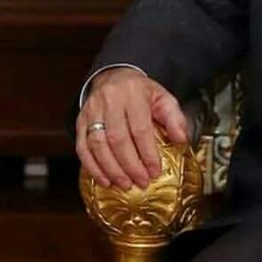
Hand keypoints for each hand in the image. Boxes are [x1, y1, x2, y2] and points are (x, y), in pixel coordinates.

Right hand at [76, 67, 187, 189]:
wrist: (114, 77)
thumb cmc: (141, 92)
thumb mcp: (163, 97)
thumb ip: (175, 118)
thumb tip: (181, 139)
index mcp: (134, 93)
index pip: (140, 128)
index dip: (147, 154)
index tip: (155, 171)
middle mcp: (110, 101)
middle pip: (117, 139)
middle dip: (130, 165)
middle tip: (141, 182)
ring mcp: (92, 111)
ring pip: (97, 145)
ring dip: (111, 169)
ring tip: (124, 184)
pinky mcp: (80, 120)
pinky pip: (82, 146)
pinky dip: (92, 166)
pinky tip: (104, 179)